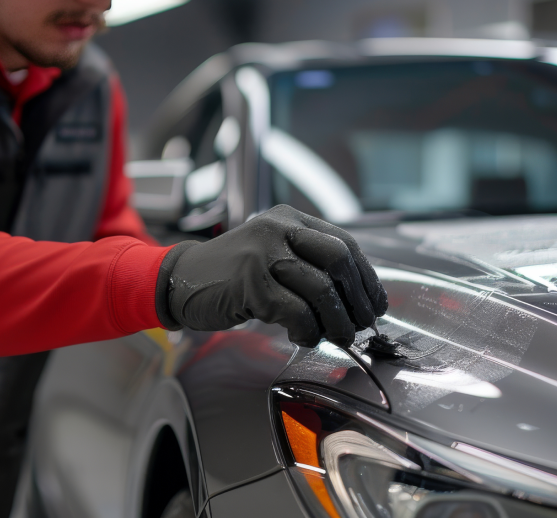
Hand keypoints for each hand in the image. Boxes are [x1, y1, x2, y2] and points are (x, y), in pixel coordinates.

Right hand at [154, 205, 387, 347]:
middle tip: (361, 323)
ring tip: (337, 336)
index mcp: (290, 219)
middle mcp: (279, 228)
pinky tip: (304, 336)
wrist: (181, 280)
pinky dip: (308, 330)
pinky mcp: (251, 282)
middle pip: (339, 259)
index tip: (375, 302)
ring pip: (321, 288)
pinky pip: (296, 312)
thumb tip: (357, 298)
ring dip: (337, 321)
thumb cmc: (232, 274)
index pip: (344, 242)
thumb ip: (309, 265)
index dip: (366, 277)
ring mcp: (263, 253)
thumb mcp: (273, 254)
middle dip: (358, 297)